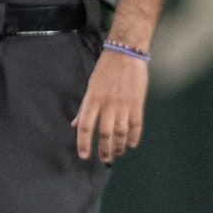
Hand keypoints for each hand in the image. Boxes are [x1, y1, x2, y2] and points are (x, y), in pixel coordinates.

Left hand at [72, 48, 147, 162]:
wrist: (126, 53)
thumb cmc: (105, 70)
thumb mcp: (90, 88)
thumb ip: (84, 108)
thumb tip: (74, 125)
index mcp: (92, 100)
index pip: (85, 127)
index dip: (83, 143)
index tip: (84, 156)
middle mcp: (107, 105)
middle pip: (104, 134)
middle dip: (104, 150)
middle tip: (105, 159)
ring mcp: (123, 104)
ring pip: (121, 132)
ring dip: (119, 146)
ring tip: (118, 153)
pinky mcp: (137, 103)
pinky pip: (136, 124)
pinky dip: (134, 137)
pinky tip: (131, 144)